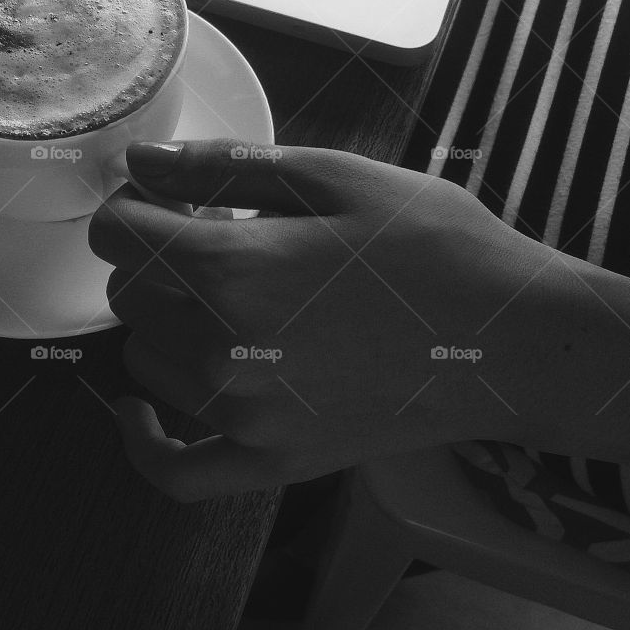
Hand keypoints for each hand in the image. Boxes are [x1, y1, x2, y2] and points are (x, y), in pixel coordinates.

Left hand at [89, 140, 552, 500]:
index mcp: (231, 268)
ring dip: (161, 321)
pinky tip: (141, 406)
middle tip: (217, 236)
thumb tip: (139, 159)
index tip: (169, 196)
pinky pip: (172, 470)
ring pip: (143, 360)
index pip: (117, 233)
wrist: (511, 338)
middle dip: (154, 255)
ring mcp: (243, 418)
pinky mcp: (271, 464)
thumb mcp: (334, 176)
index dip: (132, 202)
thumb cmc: (431, 241)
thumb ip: (224, 166)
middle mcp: (220, 349)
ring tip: (221, 295)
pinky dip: (142, 439)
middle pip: (128, 293)